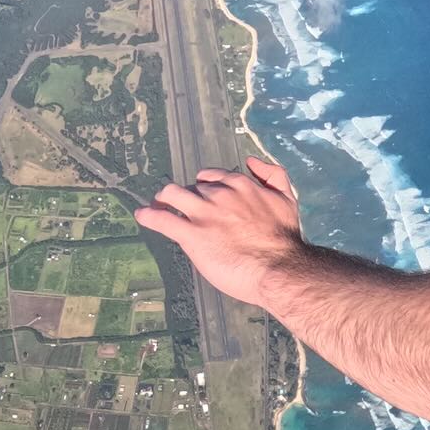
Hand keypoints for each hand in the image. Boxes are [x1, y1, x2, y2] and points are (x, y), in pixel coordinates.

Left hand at [135, 157, 307, 314]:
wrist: (279, 268)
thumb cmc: (285, 238)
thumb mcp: (288, 198)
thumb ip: (273, 174)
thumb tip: (250, 161)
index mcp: (239, 185)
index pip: (211, 177)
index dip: (205, 186)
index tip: (202, 195)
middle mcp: (218, 195)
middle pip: (191, 187)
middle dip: (186, 196)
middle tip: (180, 206)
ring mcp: (203, 214)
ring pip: (171, 194)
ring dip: (163, 199)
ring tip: (157, 205)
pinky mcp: (191, 236)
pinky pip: (162, 220)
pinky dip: (149, 216)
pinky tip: (141, 215)